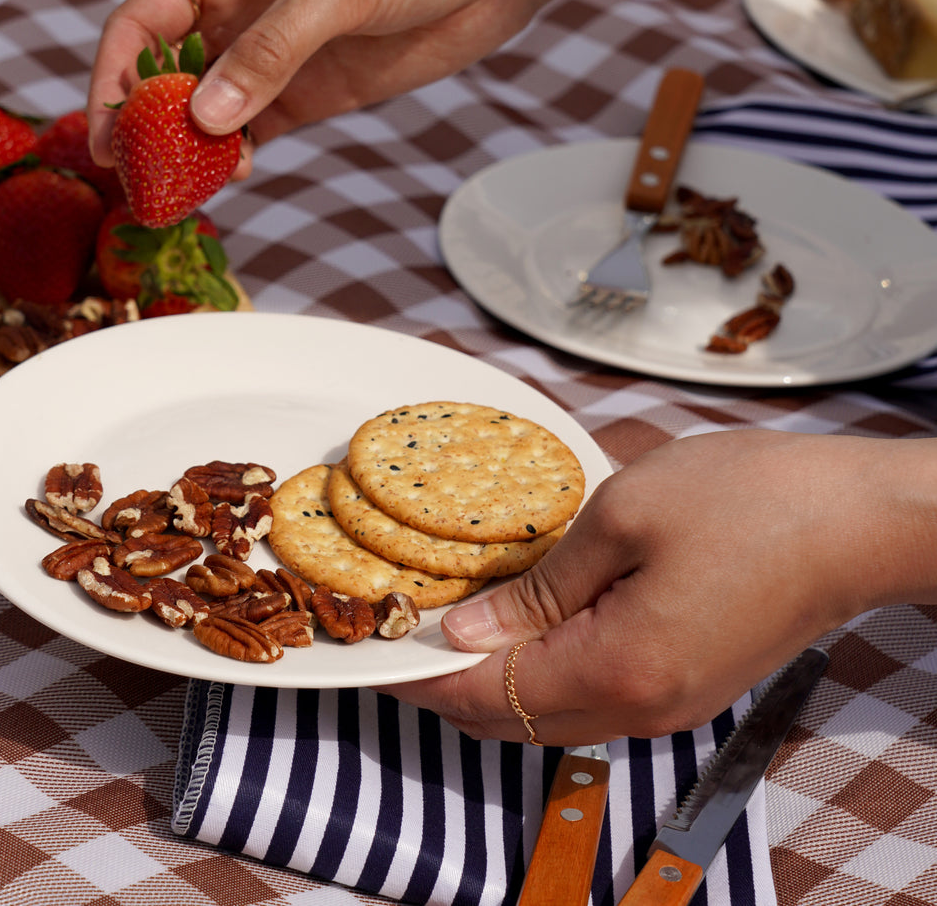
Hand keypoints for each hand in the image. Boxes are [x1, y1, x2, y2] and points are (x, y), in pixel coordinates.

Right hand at [87, 0, 546, 172]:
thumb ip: (272, 50)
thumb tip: (204, 116)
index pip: (146, 17)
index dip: (115, 72)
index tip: (108, 129)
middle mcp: (241, 7)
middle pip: (166, 68)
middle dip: (144, 120)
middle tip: (136, 175)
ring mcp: (276, 52)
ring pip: (206, 105)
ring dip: (188, 145)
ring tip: (182, 187)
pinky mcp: (311, 88)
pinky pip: (254, 127)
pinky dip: (234, 153)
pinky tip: (233, 175)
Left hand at [380, 430, 930, 744]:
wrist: (855, 522)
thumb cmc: (747, 503)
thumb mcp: (622, 519)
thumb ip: (538, 587)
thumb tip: (468, 633)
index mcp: (615, 671)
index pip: (484, 694)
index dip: (417, 674)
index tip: (367, 648)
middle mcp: (638, 710)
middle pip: (509, 719)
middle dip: (441, 685)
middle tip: (393, 633)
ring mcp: (666, 706)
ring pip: (546, 714)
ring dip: (485, 680)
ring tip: (440, 622)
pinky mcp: (683, 686)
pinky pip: (586, 697)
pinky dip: (534, 671)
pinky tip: (513, 624)